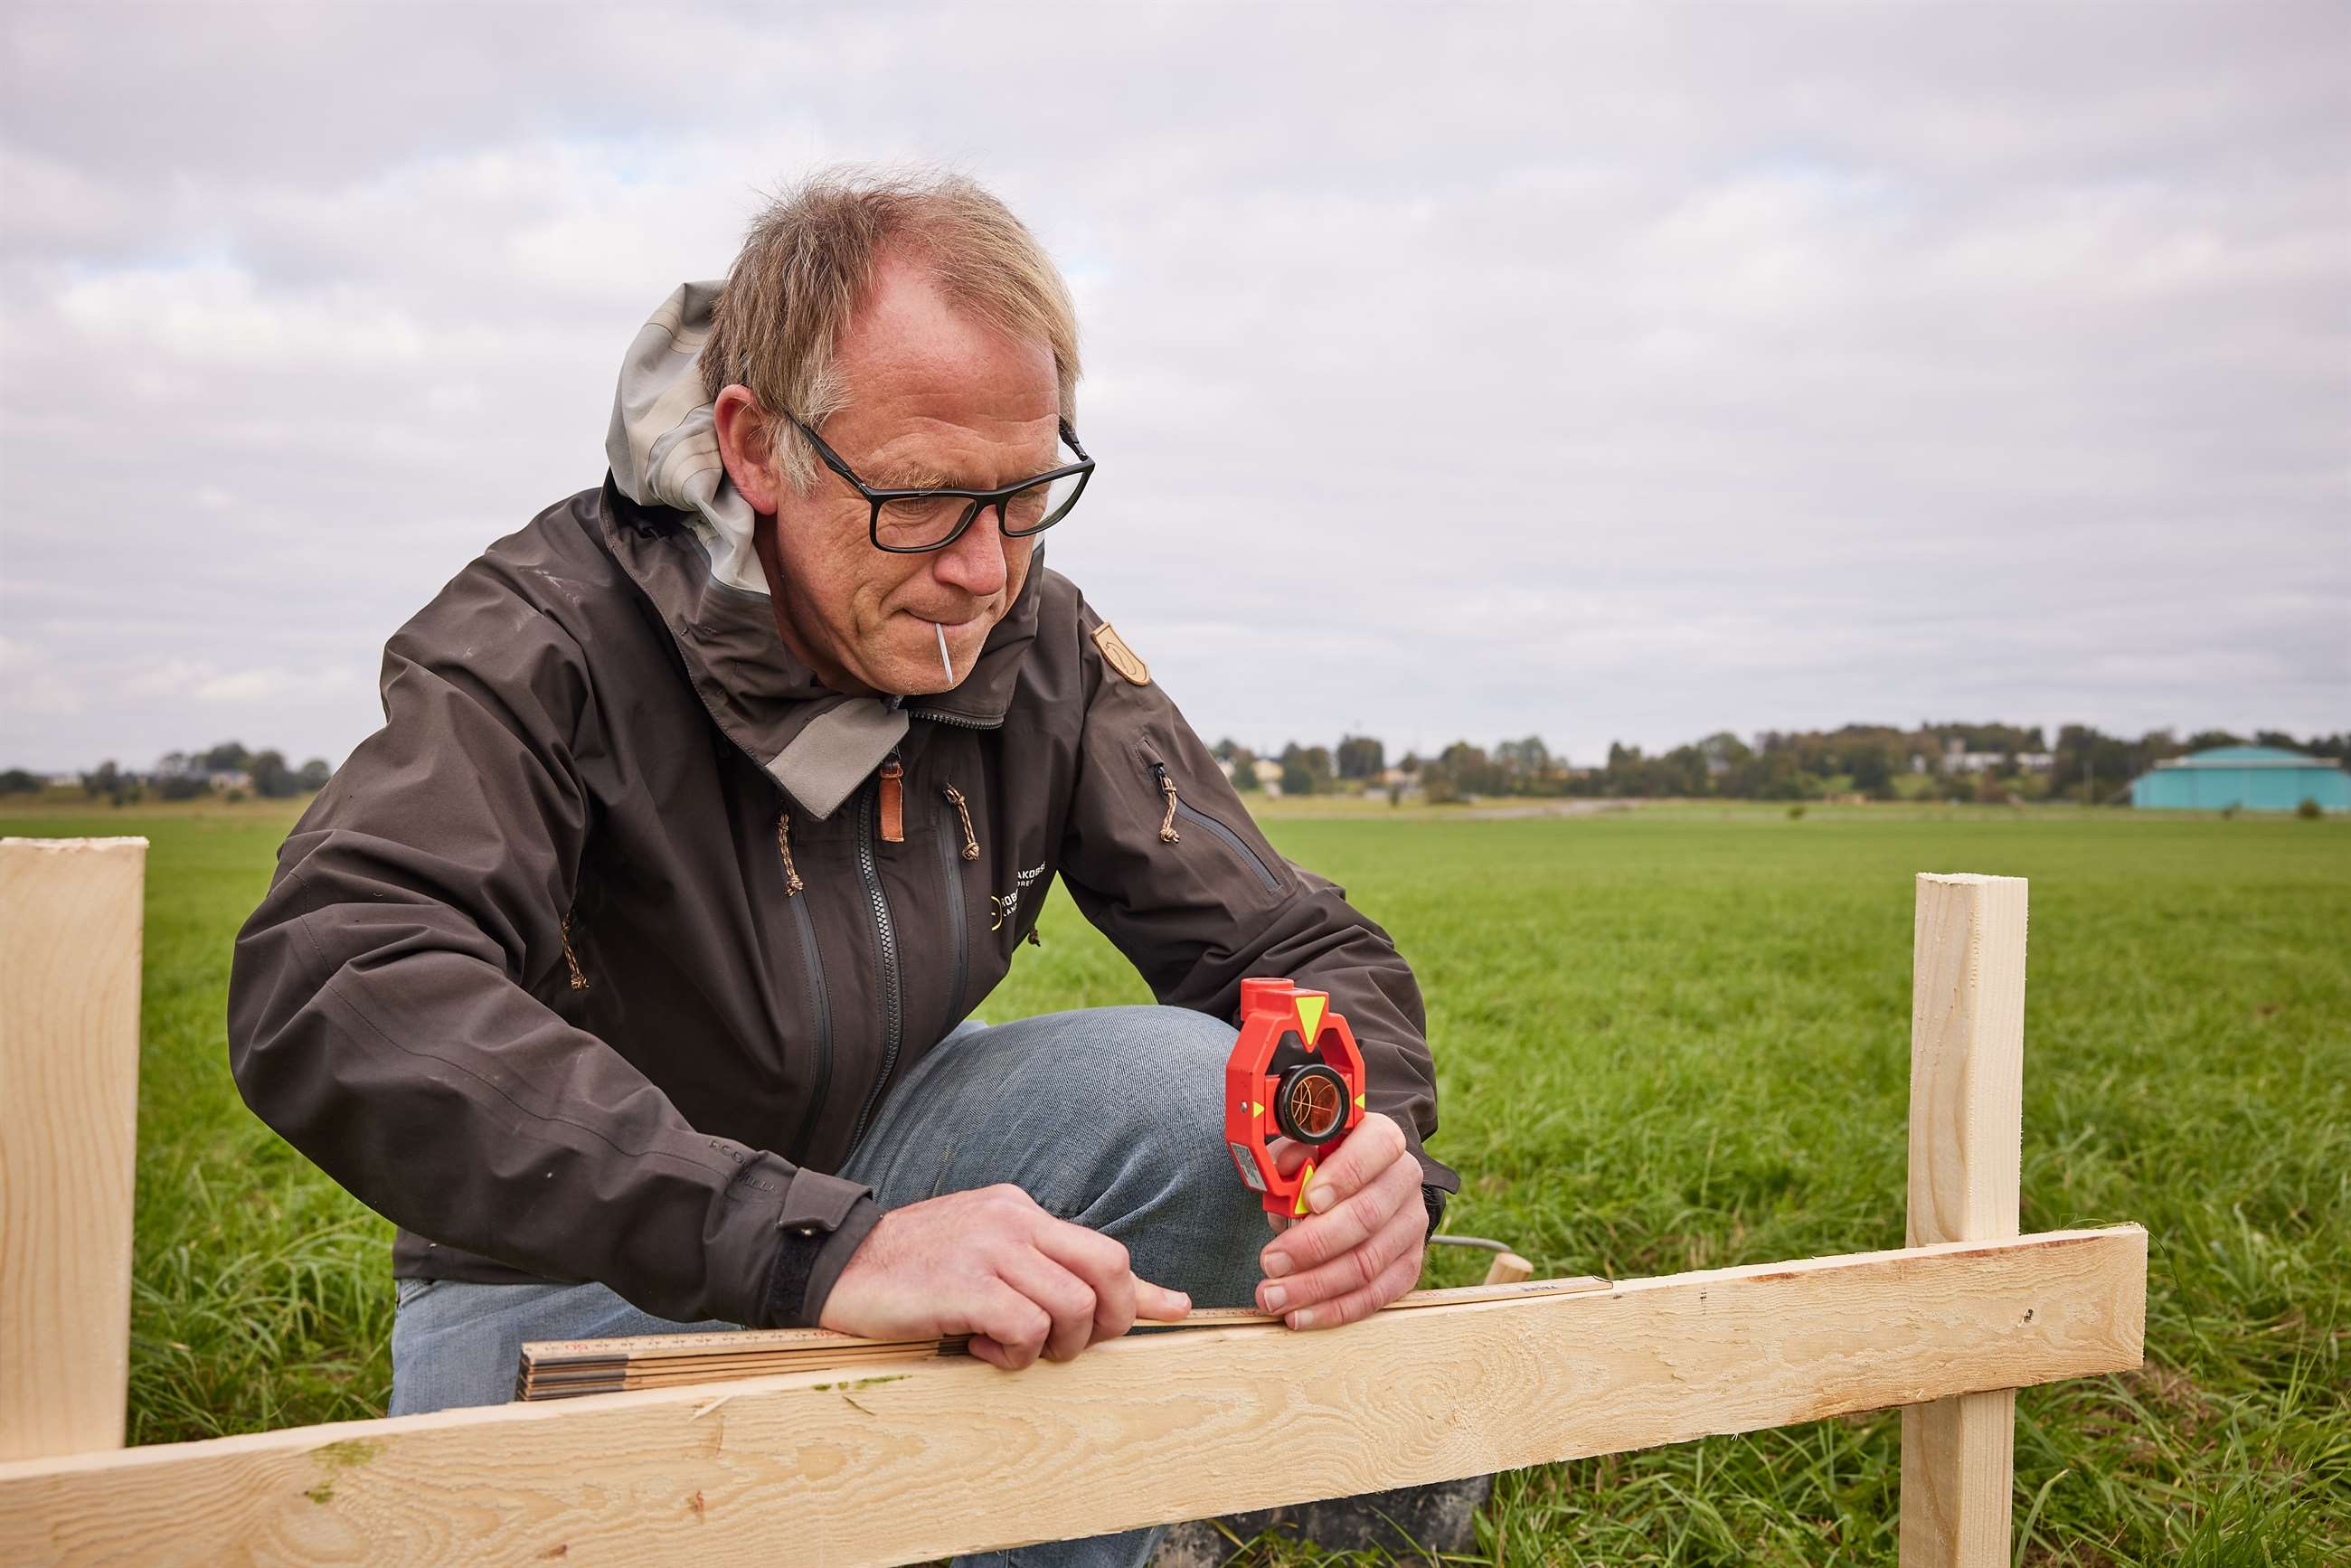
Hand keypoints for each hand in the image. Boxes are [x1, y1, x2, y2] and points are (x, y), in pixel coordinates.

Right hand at [818, 1184, 1190, 1369]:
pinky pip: (1026, 1327)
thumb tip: (1120, 1298)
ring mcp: (989, 1249)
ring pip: (1073, 1305)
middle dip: (1107, 1323)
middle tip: (1069, 1348)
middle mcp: (1012, 1220)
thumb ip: (1046, 1272)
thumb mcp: (986, 1257)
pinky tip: (982, 1350)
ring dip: (1053, 1346)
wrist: (835, 1265)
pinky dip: (1015, 1354)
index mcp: (1019, 1211)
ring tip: (1010, 1349)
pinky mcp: (964, 1284)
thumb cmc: (914, 1271)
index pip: (1103, 1248)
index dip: (1140, 1291)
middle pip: (1106, 1269)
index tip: (1176, 1311)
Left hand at [1254, 1111, 1425, 1330]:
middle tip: (1270, 1263)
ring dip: (1316, 1286)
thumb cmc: (1323, 1163)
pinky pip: (1376, 1295)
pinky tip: (1302, 1315)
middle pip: (1366, 1217)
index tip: (1309, 1201)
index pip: (1374, 1150)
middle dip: (1312, 1245)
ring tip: (1274, 1297)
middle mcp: (1404, 1179)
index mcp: (1382, 1139)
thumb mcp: (1305, 1147)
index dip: (1343, 1176)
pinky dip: (1335, 1309)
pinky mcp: (1409, 1264)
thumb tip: (1282, 1174)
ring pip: (1368, 1263)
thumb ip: (1292, 1156)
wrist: (1363, 1182)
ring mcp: (1412, 1225)